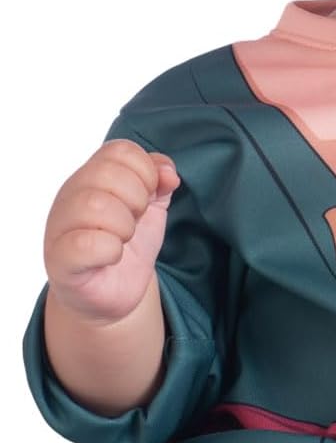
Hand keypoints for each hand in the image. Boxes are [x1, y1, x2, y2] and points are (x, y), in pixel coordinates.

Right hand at [44, 139, 180, 324]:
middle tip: (135, 221)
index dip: (146, 172)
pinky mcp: (60, 260)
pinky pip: (84, 244)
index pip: (120, 150)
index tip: (148, 198)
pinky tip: (112, 257)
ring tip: (123, 239)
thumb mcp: (150, 208)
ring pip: (94, 204)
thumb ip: (159, 182)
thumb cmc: (125, 245)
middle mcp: (70, 196)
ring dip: (124, 225)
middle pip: (106, 173)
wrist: (111, 292)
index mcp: (92, 176)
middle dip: (136, 199)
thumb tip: (168, 172)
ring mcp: (60, 227)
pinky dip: (109, 250)